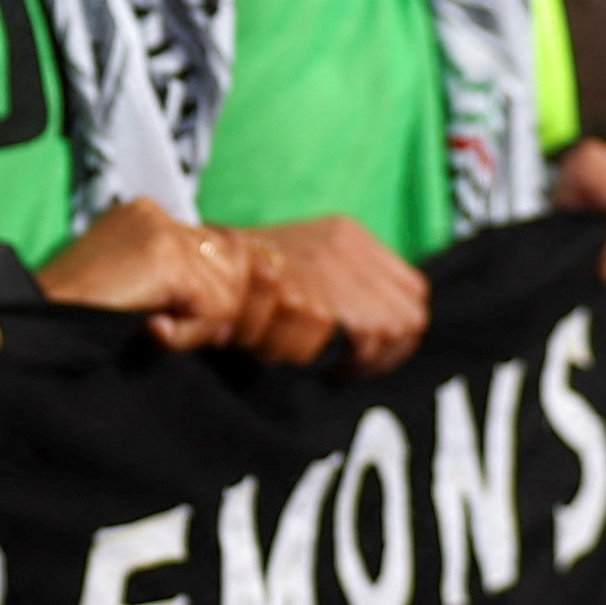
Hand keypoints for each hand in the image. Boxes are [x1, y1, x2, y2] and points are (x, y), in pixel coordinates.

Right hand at [35, 198, 252, 349]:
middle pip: (228, 264)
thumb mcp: (130, 292)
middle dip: (212, 307)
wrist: (38, 320)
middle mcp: (155, 214)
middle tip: (171, 329)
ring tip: (155, 330)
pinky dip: (190, 332)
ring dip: (199, 325)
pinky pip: (213, 307)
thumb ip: (172, 286)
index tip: (175, 320)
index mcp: (143, 216)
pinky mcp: (168, 258)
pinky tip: (153, 331)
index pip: (211, 250)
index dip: (206, 294)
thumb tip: (228, 309)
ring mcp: (162, 232)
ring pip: (226, 288)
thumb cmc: (73, 318)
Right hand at [224, 215, 432, 373]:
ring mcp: (328, 273)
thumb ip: (343, 281)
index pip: (414, 290)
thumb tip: (392, 325)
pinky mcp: (309, 301)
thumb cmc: (244, 274)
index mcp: (349, 234)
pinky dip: (336, 364)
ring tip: (337, 370)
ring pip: (386, 332)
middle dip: (390, 355)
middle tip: (357, 370)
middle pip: (409, 316)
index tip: (376, 351)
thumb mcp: (302, 259)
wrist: (192, 263)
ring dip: (363, 362)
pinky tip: (318, 369)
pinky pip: (348, 345)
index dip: (403, 330)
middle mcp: (345, 248)